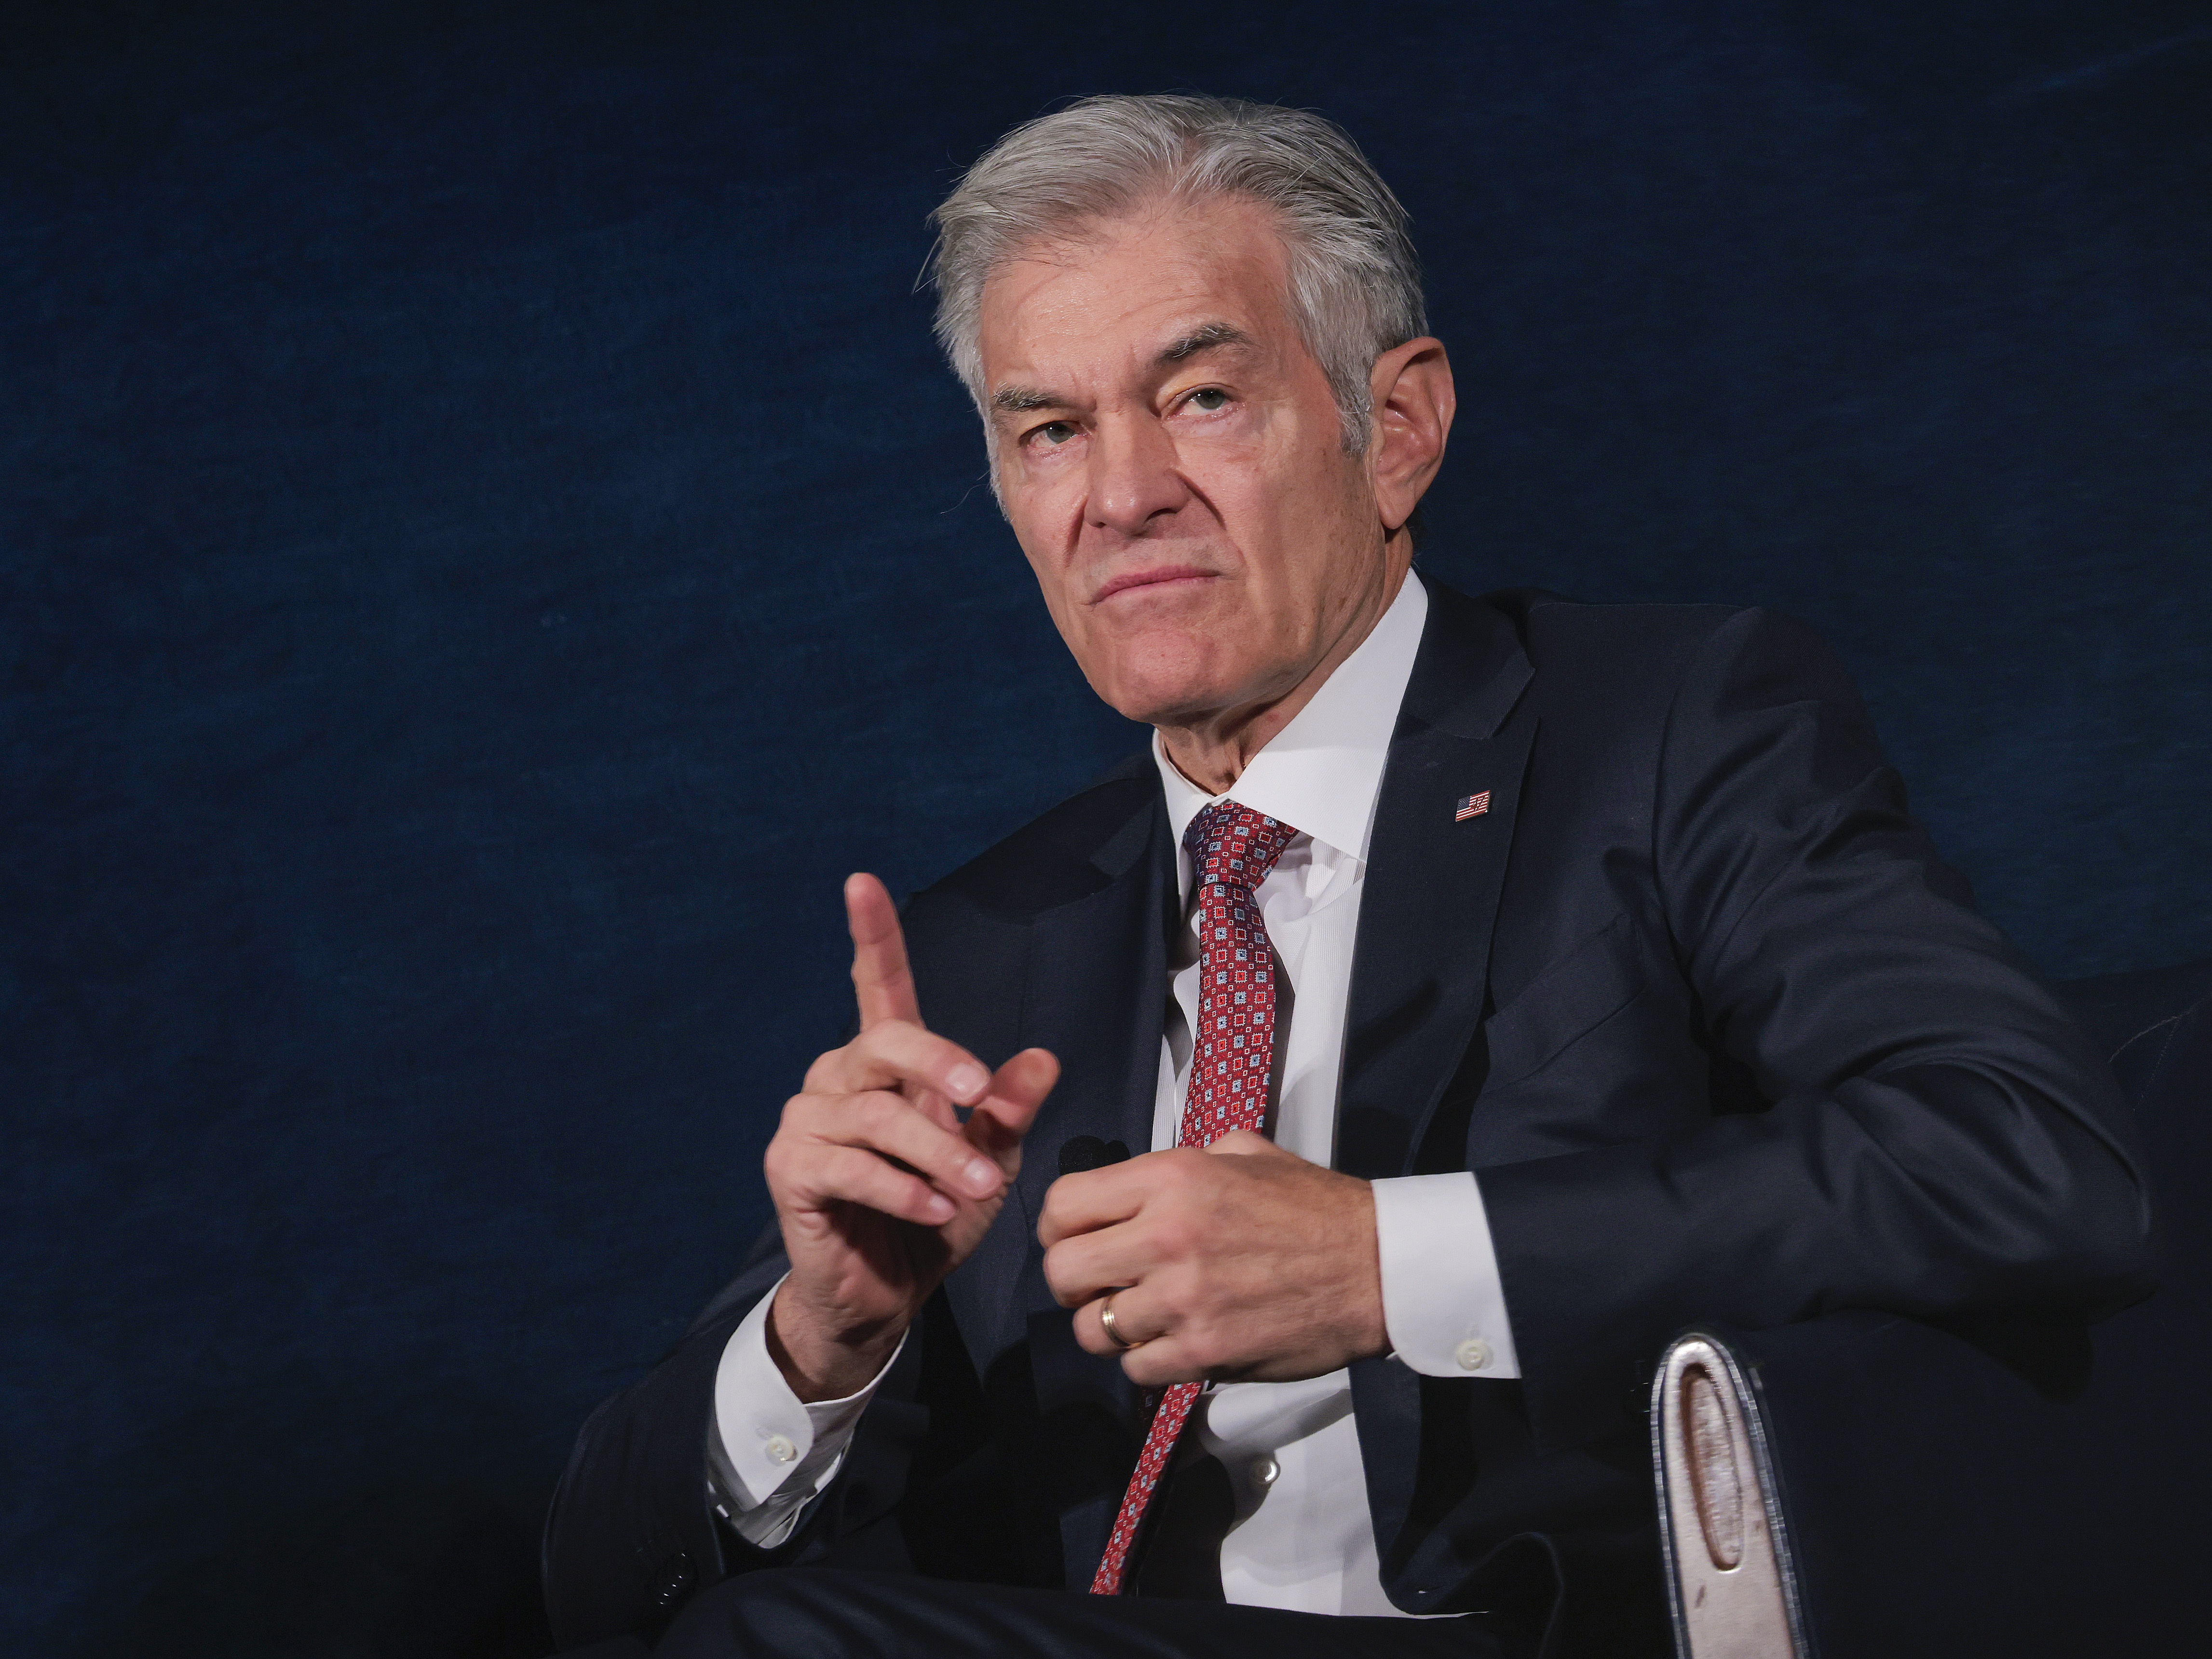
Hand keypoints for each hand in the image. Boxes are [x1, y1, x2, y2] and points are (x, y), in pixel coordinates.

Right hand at [763, 873, 1057, 1400]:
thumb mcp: (988, 1163)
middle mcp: (837, 1079)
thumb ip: (1008, 1112)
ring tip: (979, 1190)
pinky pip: (852, 1166)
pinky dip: (904, 1190)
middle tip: (983, 1099)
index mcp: (884, 1065)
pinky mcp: (791, 1170)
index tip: (862, 881)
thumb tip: (1044, 1058)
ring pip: (878, 1115)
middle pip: (887, 1041)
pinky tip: (937, 1212)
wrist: (884, 1299)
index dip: (871, 933)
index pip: (878, 986)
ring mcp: (808, 1122)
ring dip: (938, 1154)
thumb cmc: (934, 1223)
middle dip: (942, 1064)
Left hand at [1037, 1131, 1386, 1385]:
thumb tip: (1137, 1185)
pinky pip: (1135, 1368)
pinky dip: (1145, 1361)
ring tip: (1139, 1317)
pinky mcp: (1205, 1351)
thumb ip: (1182, 1163)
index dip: (1058, 1228)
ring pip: (1092, 1329)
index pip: (1063, 1204)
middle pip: (1062, 1272)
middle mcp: (1166, 1236)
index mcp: (1171, 1179)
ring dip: (1109, 1327)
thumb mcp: (1244, 1154)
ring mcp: (1184, 1299)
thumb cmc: (1314, 1209)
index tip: (1074, 1239)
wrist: (1376, 1267)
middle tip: (1099, 1285)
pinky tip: (1171, 1342)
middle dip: (1072, 1283)